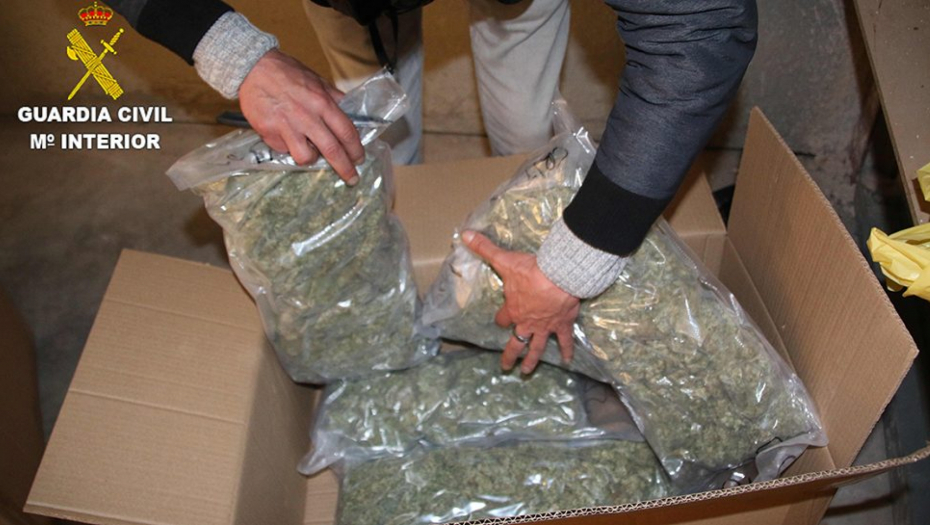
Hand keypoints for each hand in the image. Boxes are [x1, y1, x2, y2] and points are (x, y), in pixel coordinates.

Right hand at [239, 49, 364, 183]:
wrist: (253, 68)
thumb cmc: (287, 72)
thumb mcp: (317, 80)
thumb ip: (334, 98)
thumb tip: (351, 113)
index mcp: (322, 103)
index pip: (346, 132)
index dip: (355, 149)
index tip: (359, 159)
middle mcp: (306, 117)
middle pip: (332, 150)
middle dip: (345, 168)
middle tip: (352, 178)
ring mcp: (286, 127)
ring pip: (306, 158)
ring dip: (312, 158)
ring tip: (310, 150)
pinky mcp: (269, 133)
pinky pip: (284, 150)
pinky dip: (288, 147)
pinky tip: (286, 135)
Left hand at [462, 230, 580, 373]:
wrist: (558, 277)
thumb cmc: (530, 271)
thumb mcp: (504, 259)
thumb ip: (485, 248)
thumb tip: (465, 235)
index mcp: (513, 309)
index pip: (503, 318)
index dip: (501, 319)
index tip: (499, 322)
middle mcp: (527, 322)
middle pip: (516, 342)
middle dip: (511, 355)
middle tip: (507, 367)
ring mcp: (544, 326)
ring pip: (537, 347)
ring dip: (532, 360)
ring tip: (527, 371)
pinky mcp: (562, 324)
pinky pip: (564, 340)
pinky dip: (566, 350)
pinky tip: (567, 361)